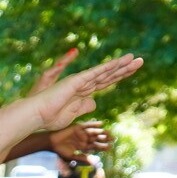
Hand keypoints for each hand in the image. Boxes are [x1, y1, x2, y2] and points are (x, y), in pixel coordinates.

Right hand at [28, 56, 143, 133]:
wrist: (36, 115)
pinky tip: (121, 62)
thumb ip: (83, 106)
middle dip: (125, 68)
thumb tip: (95, 101)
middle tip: (140, 61)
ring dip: (121, 65)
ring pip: (105, 71)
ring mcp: (81, 81)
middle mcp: (83, 84)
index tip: (131, 70)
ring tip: (136, 58)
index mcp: (83, 92)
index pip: (105, 82)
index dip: (118, 76)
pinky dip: (109, 67)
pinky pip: (97, 72)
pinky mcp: (77, 81)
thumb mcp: (71, 115)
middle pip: (109, 75)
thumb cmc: (49, 118)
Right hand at [48, 121, 111, 162]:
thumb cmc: (61, 151)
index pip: (96, 147)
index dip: (103, 147)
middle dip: (105, 139)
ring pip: (93, 132)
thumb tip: (92, 163)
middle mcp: (84, 139)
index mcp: (84, 147)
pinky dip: (94, 124)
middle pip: (97, 139)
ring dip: (101, 132)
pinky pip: (87, 125)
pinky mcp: (78, 127)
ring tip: (108, 132)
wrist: (52, 142)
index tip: (111, 147)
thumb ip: (82, 158)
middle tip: (114, 138)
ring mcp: (81, 133)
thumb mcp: (72, 156)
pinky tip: (101, 124)